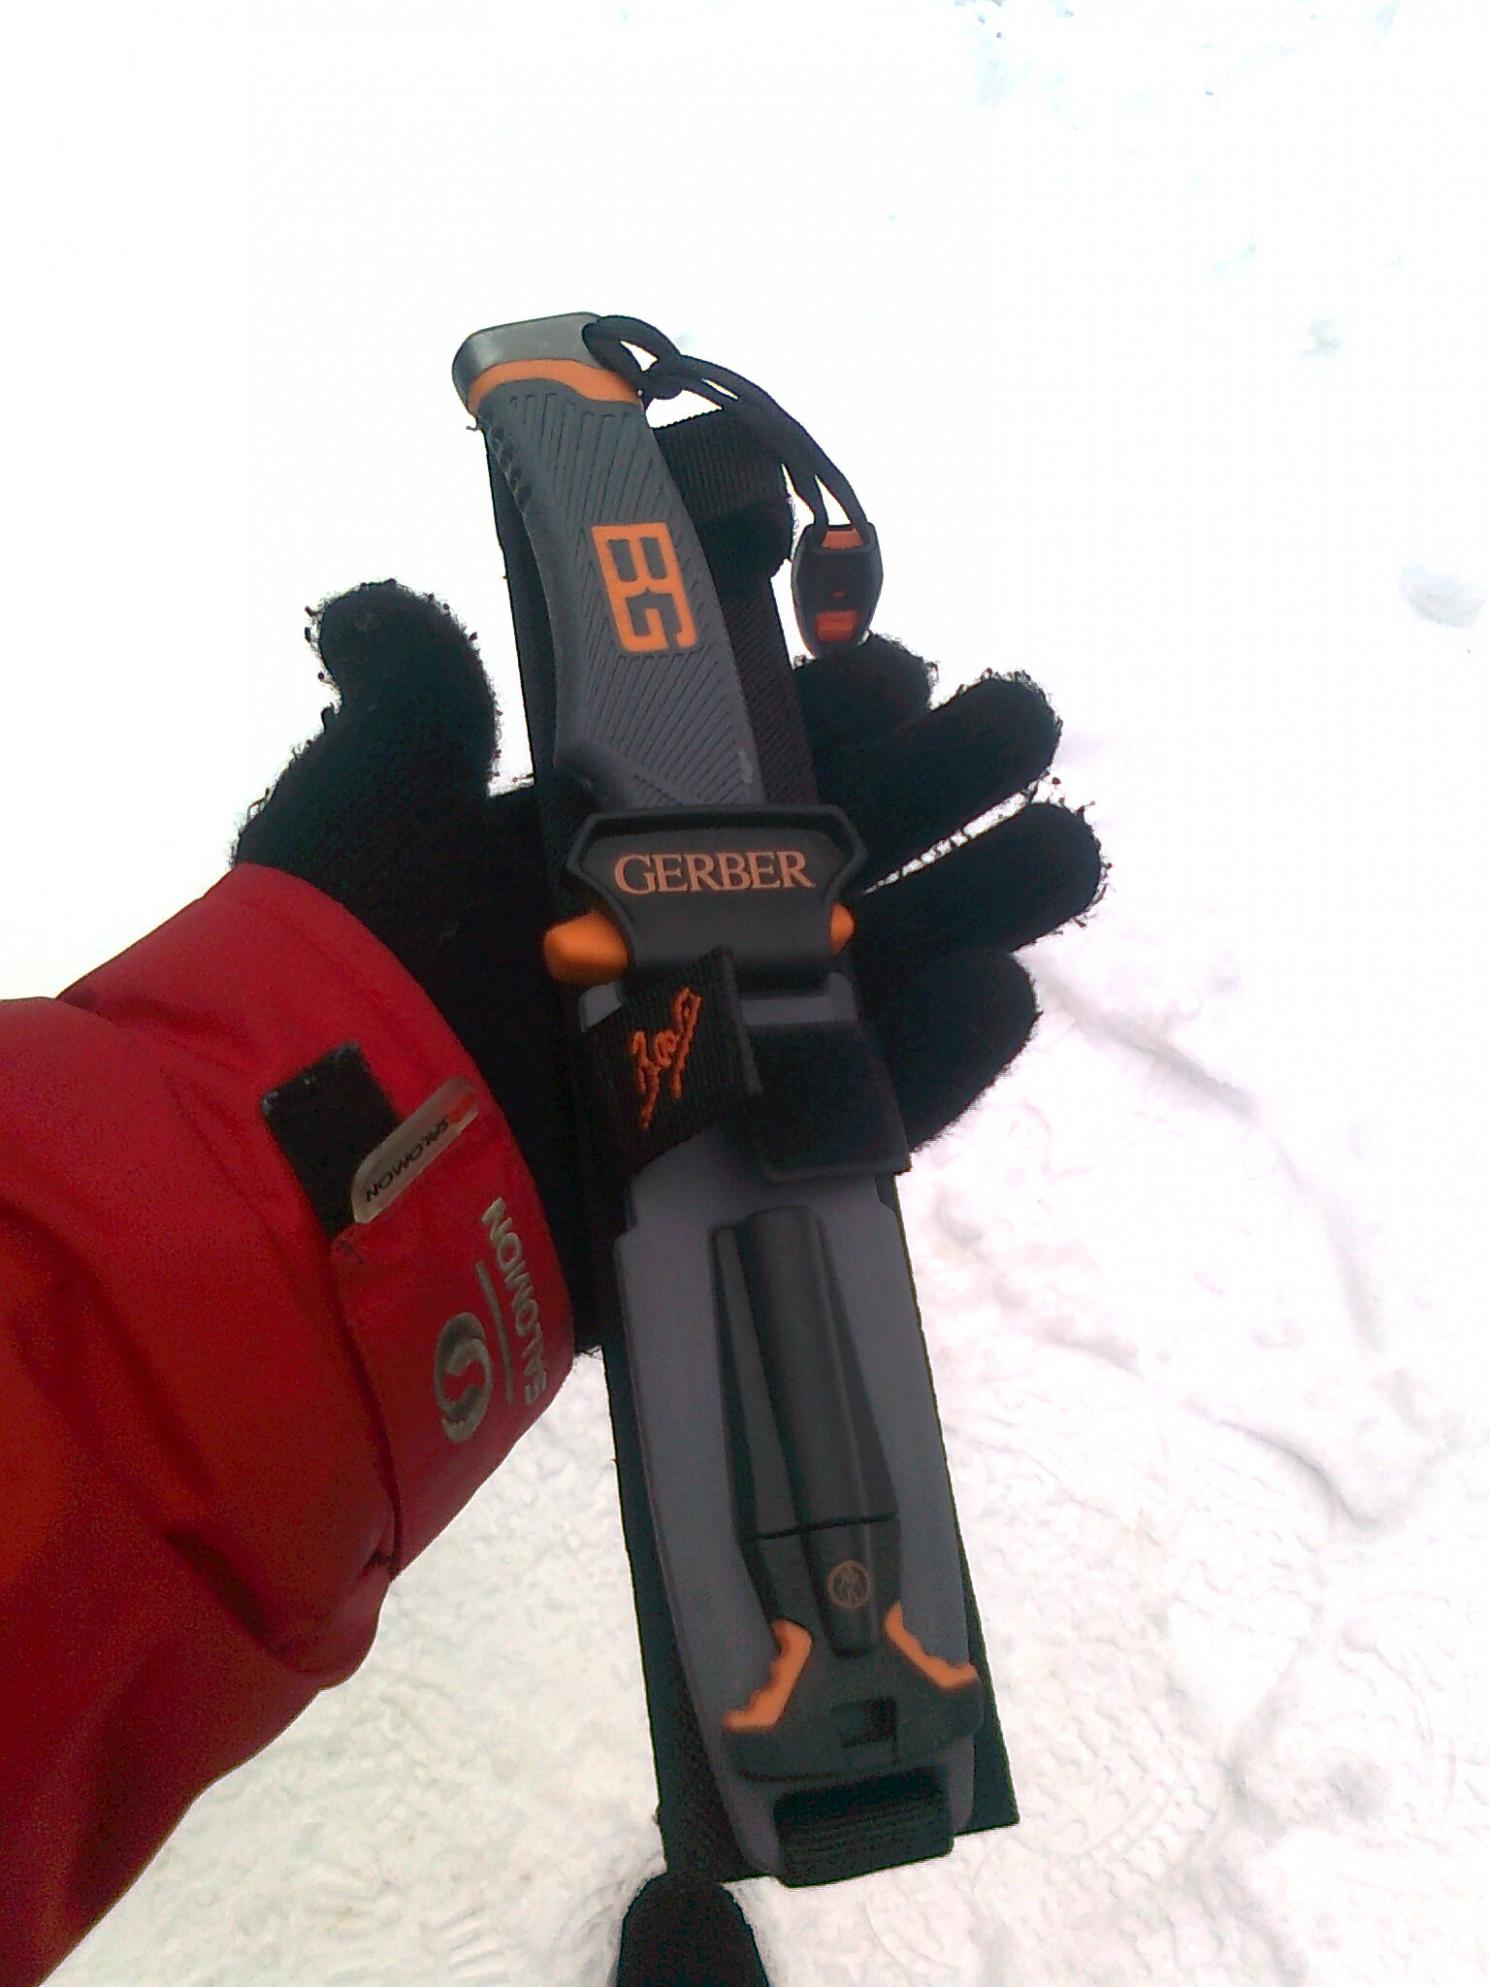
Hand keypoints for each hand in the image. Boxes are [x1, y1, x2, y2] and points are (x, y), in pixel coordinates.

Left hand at [233, 580, 1102, 1350]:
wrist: (346, 1147)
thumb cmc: (360, 959)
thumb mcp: (368, 800)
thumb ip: (411, 703)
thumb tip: (382, 614)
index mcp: (619, 845)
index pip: (755, 757)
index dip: (830, 701)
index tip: (885, 656)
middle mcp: (691, 936)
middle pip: (854, 847)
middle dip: (947, 775)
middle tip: (1019, 719)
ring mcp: (738, 1045)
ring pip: (895, 964)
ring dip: (988, 898)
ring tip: (1067, 842)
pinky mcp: (766, 1151)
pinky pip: (881, 1103)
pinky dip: (949, 1055)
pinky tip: (1008, 985)